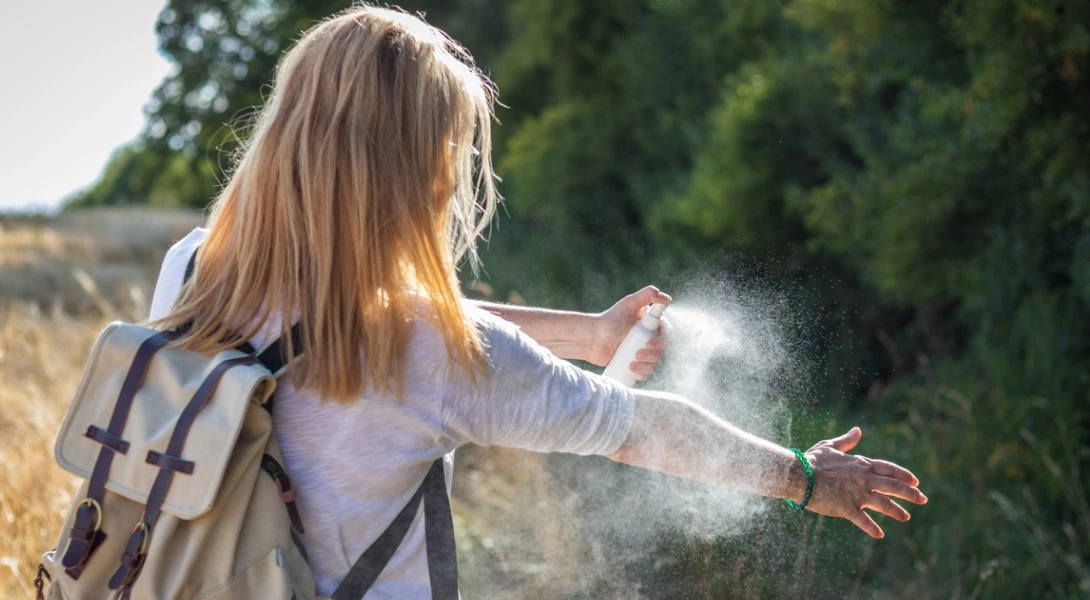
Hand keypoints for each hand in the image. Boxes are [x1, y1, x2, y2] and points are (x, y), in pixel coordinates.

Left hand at [587, 286, 671, 379]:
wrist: (592, 338)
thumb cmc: (610, 319)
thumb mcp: (629, 304)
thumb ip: (648, 295)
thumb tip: (668, 299)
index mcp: (650, 325)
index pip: (666, 333)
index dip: (662, 339)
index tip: (649, 341)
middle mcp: (648, 338)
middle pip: (662, 350)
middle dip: (653, 354)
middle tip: (638, 353)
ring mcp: (642, 352)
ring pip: (655, 362)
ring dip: (647, 365)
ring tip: (632, 362)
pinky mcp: (634, 364)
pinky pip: (646, 373)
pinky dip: (643, 373)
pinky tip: (633, 371)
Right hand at [801, 427, 926, 538]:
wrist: (798, 475)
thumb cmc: (812, 460)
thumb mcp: (830, 446)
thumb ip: (847, 440)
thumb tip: (858, 430)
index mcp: (861, 464)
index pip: (889, 469)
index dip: (903, 475)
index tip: (915, 481)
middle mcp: (864, 479)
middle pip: (893, 486)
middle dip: (910, 493)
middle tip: (923, 499)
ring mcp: (857, 494)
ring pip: (884, 504)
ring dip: (897, 511)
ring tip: (906, 517)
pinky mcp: (847, 508)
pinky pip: (864, 520)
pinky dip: (872, 528)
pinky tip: (879, 534)